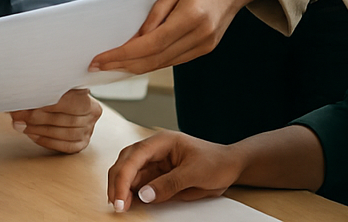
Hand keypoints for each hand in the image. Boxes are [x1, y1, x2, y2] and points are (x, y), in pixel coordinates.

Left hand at [8, 87, 100, 153]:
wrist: (72, 100)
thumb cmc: (59, 90)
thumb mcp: (54, 85)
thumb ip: (42, 90)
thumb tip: (22, 95)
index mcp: (87, 97)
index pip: (66, 102)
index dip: (45, 104)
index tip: (25, 102)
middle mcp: (92, 114)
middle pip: (63, 119)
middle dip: (37, 119)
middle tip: (17, 116)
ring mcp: (89, 130)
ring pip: (64, 134)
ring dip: (39, 131)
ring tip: (21, 126)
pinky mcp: (82, 143)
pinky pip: (65, 146)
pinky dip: (47, 141)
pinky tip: (33, 135)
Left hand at [90, 0, 266, 73]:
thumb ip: (155, 15)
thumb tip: (137, 37)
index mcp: (191, 18)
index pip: (150, 44)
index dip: (123, 55)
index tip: (102, 59)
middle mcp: (200, 36)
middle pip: (155, 59)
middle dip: (124, 65)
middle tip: (99, 65)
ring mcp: (204, 45)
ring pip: (164, 64)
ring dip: (137, 67)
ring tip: (113, 64)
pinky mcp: (205, 48)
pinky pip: (174, 60)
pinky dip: (153, 61)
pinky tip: (137, 60)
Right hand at [106, 131, 245, 209]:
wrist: (230, 166)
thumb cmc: (216, 162)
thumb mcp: (194, 174)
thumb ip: (169, 184)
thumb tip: (144, 194)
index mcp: (161, 141)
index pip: (134, 157)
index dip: (123, 177)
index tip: (120, 197)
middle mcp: (154, 149)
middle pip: (125, 162)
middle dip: (117, 182)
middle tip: (117, 204)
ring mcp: (155, 161)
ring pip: (129, 172)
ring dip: (122, 188)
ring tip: (120, 205)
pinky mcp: (158, 173)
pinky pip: (140, 182)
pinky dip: (132, 192)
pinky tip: (129, 201)